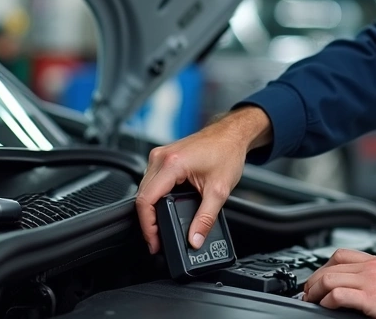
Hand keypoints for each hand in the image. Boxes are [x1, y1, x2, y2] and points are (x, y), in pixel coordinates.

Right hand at [134, 105, 271, 253]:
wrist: (232, 134)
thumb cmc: (227, 152)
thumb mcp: (219, 191)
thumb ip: (206, 218)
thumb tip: (195, 239)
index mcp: (172, 164)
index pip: (146, 200)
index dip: (147, 226)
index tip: (154, 241)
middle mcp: (161, 157)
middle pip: (142, 196)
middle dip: (148, 221)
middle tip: (157, 239)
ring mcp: (160, 155)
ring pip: (145, 189)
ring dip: (150, 209)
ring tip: (159, 226)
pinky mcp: (163, 157)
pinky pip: (151, 181)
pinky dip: (155, 197)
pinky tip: (163, 207)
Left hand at [302, 249, 375, 318]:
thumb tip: (360, 288)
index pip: (340, 255)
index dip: (323, 267)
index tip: (317, 279)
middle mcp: (371, 268)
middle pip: (330, 266)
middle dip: (314, 280)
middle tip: (308, 292)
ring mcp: (370, 282)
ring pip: (329, 278)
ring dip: (315, 290)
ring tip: (312, 300)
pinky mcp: (371, 299)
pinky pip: (339, 295)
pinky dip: (327, 301)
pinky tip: (326, 307)